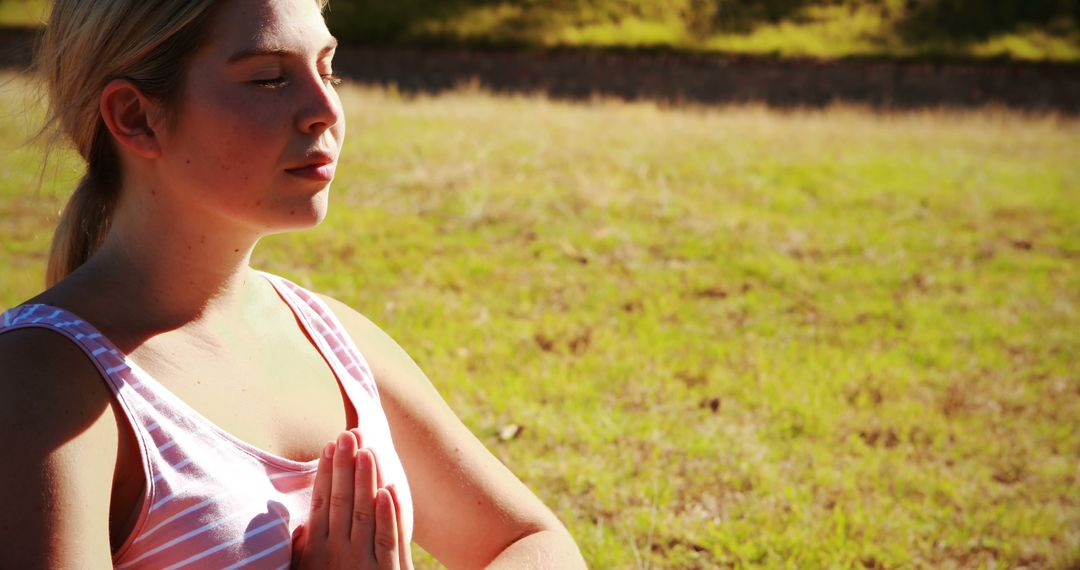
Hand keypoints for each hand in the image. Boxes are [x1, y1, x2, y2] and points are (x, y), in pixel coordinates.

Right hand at [292, 429, 412, 568]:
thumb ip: (303, 547)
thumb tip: (300, 520)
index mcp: (315, 551)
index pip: (320, 503)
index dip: (325, 474)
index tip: (329, 446)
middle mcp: (335, 554)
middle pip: (339, 502)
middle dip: (344, 467)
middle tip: (348, 434)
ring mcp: (361, 563)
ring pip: (363, 514)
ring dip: (365, 481)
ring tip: (368, 450)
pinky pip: (387, 540)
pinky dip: (389, 514)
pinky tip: (389, 490)